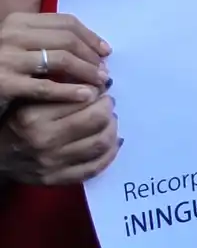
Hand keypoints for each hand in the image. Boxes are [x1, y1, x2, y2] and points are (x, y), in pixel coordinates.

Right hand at [0, 13, 111, 113]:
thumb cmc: (2, 67)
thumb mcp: (21, 45)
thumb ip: (49, 40)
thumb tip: (96, 47)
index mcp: (18, 21)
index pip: (66, 23)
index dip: (91, 36)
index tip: (106, 51)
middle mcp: (11, 35)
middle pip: (67, 40)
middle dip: (91, 56)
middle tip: (105, 71)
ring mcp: (7, 59)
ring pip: (62, 60)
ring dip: (86, 72)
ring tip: (99, 83)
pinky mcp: (5, 84)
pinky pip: (47, 86)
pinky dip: (71, 91)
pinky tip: (86, 96)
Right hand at [0, 94, 119, 184]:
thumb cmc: (15, 124)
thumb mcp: (29, 101)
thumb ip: (60, 91)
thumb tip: (97, 84)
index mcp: (34, 117)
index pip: (83, 99)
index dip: (99, 93)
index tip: (100, 91)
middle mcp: (44, 140)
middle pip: (97, 121)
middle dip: (108, 109)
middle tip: (107, 105)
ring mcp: (52, 163)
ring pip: (100, 143)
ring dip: (112, 129)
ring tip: (109, 122)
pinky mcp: (57, 179)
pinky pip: (94, 167)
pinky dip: (110, 153)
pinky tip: (112, 142)